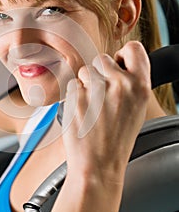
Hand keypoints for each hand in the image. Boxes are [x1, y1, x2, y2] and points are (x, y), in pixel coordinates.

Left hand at [62, 41, 150, 182]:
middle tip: (101, 95)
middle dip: (99, 73)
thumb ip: (130, 83)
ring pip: (84, 71)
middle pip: (101, 58)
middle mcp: (119, 84)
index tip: (116, 63)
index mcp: (139, 86)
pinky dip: (74, 95)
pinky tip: (82, 111)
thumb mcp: (136, 109)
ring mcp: (96, 90)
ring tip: (92, 107)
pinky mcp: (76, 97)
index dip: (122, 54)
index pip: (133, 48)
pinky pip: (72, 84)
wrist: (97, 163)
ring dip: (85, 85)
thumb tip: (118, 63)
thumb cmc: (116, 139)